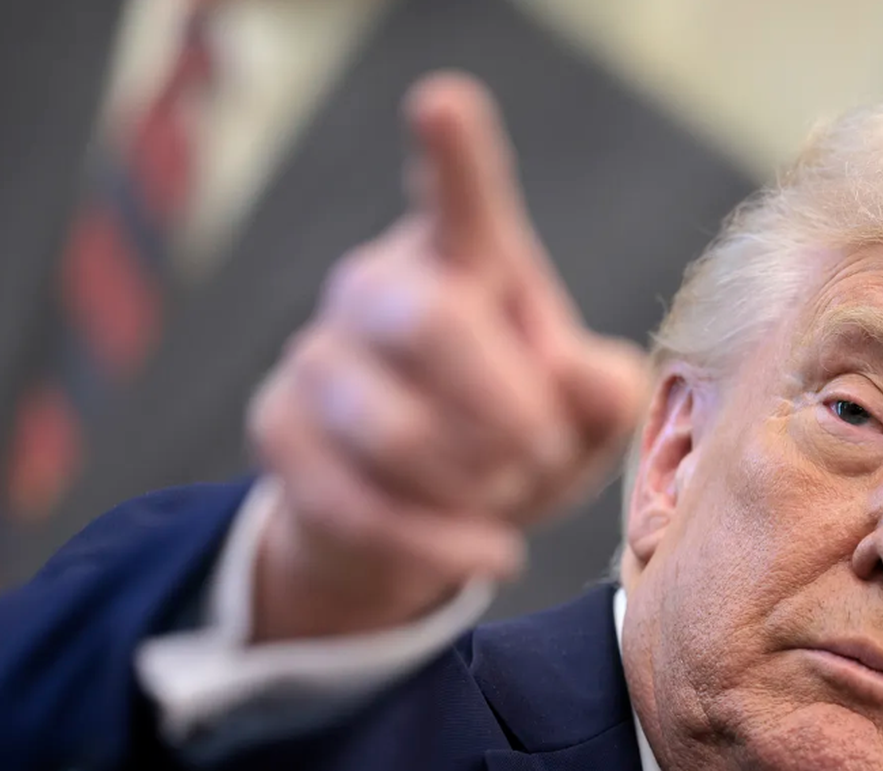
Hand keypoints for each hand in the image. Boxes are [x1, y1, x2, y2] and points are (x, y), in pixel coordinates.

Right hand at [246, 72, 646, 640]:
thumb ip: (603, 392)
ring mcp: (317, 354)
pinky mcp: (279, 430)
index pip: (458, 197)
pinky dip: (438, 544)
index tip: (442, 105)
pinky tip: (486, 553)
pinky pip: (359, 501)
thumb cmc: (513, 440)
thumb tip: (585, 380)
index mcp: (463, 256)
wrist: (416, 523)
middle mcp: (378, 285)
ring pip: (390, 428)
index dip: (452, 156)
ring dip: (469, 482)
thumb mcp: (582, 420)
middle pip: (428, 323)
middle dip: (503, 409)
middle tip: (538, 452)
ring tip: (503, 496)